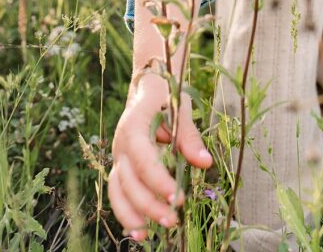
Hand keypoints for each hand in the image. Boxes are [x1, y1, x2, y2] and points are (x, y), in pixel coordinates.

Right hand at [108, 72, 212, 241]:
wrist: (147, 86)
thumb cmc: (166, 94)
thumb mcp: (180, 108)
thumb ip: (190, 137)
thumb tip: (205, 163)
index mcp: (134, 127)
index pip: (143, 160)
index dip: (158, 181)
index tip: (178, 198)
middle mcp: (120, 145)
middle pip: (129, 181)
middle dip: (150, 204)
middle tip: (173, 219)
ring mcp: (118, 157)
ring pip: (117, 191)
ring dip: (132, 215)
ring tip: (148, 236)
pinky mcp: (120, 167)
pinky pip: (117, 193)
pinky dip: (125, 213)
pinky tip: (139, 232)